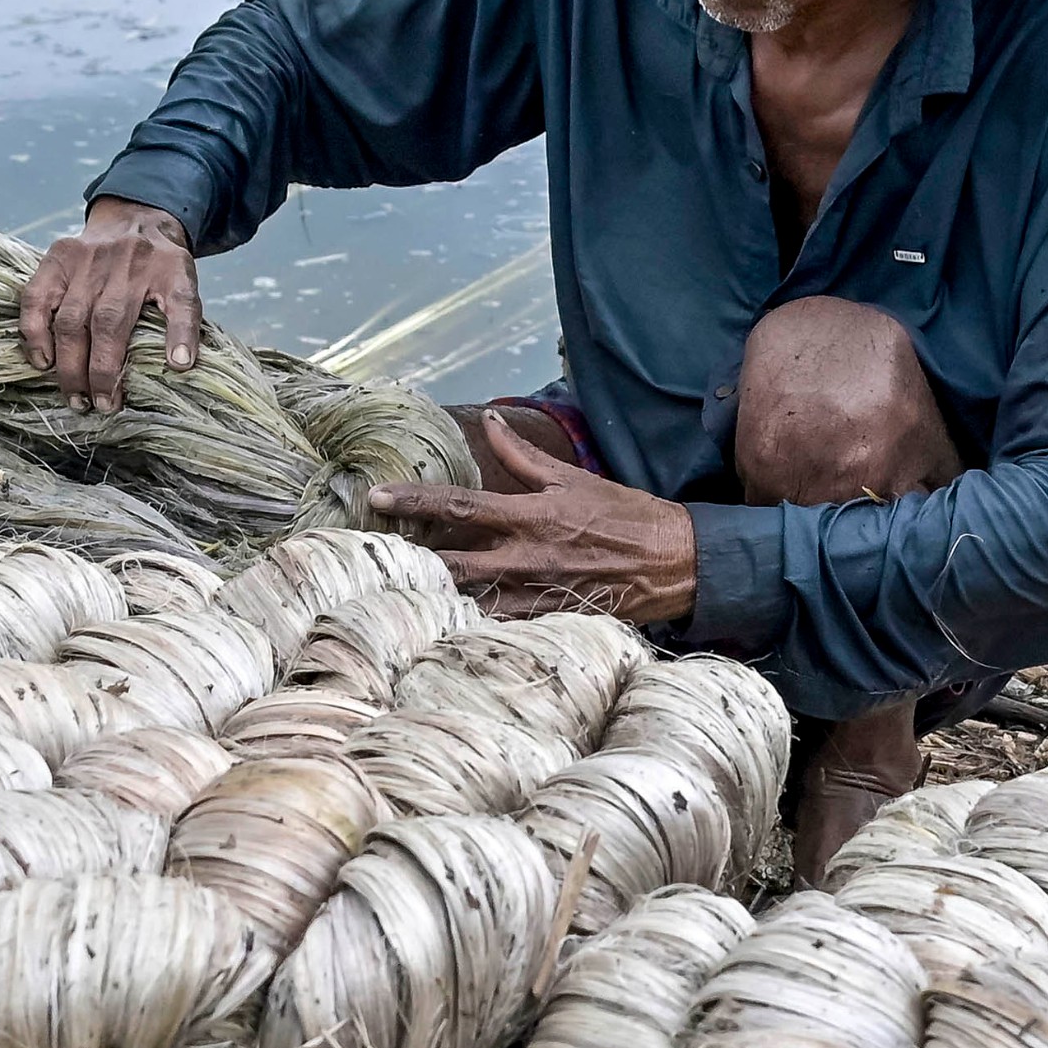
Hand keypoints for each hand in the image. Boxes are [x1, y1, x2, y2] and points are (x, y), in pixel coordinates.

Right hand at [19, 197, 198, 413]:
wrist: (133, 218)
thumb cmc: (158, 265)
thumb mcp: (185, 284)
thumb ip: (186, 321)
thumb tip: (180, 365)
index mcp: (165, 268)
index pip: (177, 306)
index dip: (176, 341)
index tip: (166, 377)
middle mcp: (123, 262)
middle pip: (107, 323)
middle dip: (101, 373)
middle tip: (100, 406)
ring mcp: (85, 259)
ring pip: (70, 319)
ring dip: (69, 365)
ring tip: (75, 398)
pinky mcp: (57, 258)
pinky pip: (36, 299)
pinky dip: (35, 333)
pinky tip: (42, 362)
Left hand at [369, 412, 696, 623]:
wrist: (673, 563)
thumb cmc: (625, 516)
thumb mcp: (572, 478)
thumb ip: (523, 455)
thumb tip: (490, 422)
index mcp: (530, 516)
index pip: (458, 507)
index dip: (412, 503)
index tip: (375, 499)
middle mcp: (525, 557)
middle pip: (450, 563)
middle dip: (409, 560)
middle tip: (374, 555)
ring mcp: (534, 594)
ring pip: (468, 600)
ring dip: (434, 594)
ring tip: (397, 588)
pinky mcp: (547, 620)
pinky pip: (497, 626)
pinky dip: (469, 622)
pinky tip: (442, 620)